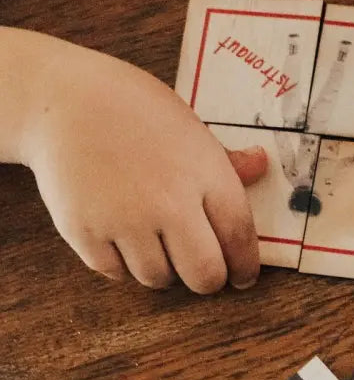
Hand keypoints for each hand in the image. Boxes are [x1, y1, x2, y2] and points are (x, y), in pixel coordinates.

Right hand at [20, 37, 267, 292]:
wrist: (65, 99)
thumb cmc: (137, 110)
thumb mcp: (192, 128)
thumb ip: (227, 161)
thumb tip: (261, 166)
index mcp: (207, 176)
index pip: (240, 239)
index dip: (245, 267)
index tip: (243, 277)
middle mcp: (170, 203)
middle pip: (204, 275)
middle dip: (208, 280)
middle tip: (201, 272)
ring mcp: (125, 220)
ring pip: (158, 279)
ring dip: (163, 272)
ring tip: (159, 248)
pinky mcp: (84, 231)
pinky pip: (115, 273)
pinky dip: (122, 265)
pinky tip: (124, 241)